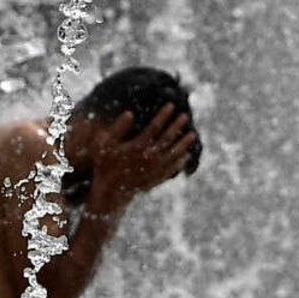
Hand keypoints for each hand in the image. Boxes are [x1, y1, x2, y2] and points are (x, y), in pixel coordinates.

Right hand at [81, 104, 196, 206]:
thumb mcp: (105, 145)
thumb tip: (129, 113)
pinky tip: (186, 156)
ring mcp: (155, 169)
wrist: (111, 191)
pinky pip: (172, 168)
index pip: (155, 126)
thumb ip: (117, 128)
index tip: (171, 105)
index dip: (164, 115)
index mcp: (137, 146)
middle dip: (177, 125)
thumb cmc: (106, 165)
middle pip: (168, 138)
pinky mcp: (157, 179)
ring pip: (174, 154)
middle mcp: (149, 157)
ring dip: (184, 144)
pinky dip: (180, 162)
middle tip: (185, 115)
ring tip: (192, 134)